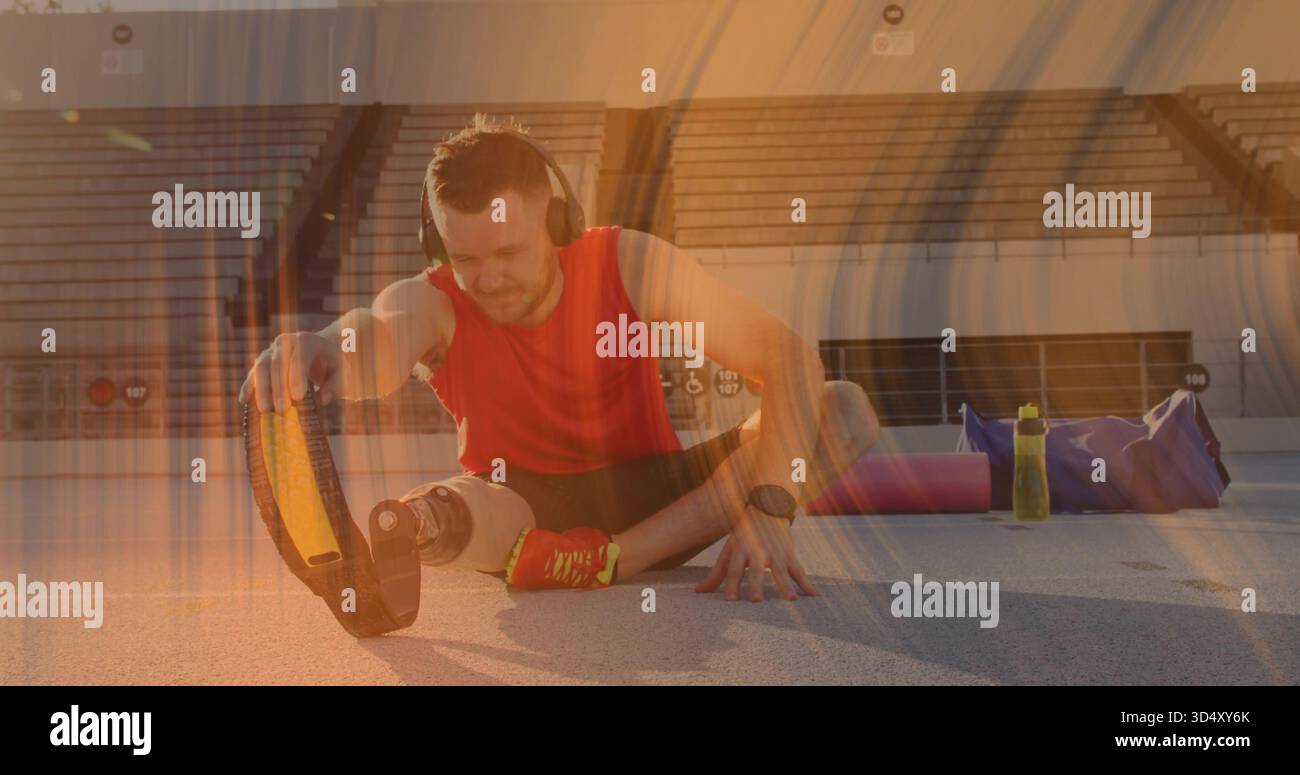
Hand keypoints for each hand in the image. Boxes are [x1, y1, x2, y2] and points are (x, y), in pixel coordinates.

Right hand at [238, 331, 344, 411]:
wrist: (320, 349)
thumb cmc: (332, 363)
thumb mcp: (341, 371)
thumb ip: (335, 385)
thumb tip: (323, 399)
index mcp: (307, 341)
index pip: (300, 356)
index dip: (297, 376)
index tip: (298, 397)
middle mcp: (286, 342)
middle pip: (278, 363)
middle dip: (279, 388)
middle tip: (282, 409)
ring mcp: (271, 351)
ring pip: (261, 367)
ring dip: (262, 389)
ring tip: (266, 410)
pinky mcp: (262, 362)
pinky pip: (253, 373)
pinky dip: (248, 386)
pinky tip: (244, 401)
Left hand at [695, 507, 817, 601]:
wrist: (766, 507)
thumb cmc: (743, 535)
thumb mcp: (728, 550)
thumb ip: (716, 573)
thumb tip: (697, 592)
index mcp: (739, 550)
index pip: (732, 570)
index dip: (730, 585)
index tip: (730, 601)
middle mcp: (757, 551)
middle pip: (756, 570)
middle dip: (756, 585)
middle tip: (756, 601)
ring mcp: (775, 552)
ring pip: (781, 570)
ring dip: (787, 585)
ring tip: (792, 600)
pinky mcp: (789, 553)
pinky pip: (799, 570)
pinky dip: (807, 583)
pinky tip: (815, 596)